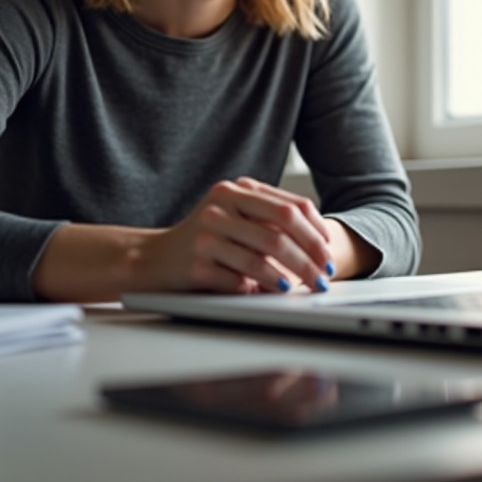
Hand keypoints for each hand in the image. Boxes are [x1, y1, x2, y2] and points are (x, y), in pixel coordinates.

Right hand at [123, 177, 334, 294]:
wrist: (153, 259)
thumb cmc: (203, 240)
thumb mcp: (234, 217)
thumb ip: (268, 220)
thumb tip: (318, 243)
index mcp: (236, 190)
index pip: (290, 206)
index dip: (316, 230)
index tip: (328, 250)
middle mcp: (221, 206)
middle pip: (281, 228)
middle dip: (309, 254)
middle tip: (324, 274)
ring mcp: (207, 233)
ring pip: (262, 255)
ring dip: (290, 275)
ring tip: (304, 287)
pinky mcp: (197, 262)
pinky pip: (239, 277)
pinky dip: (260, 287)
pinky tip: (272, 292)